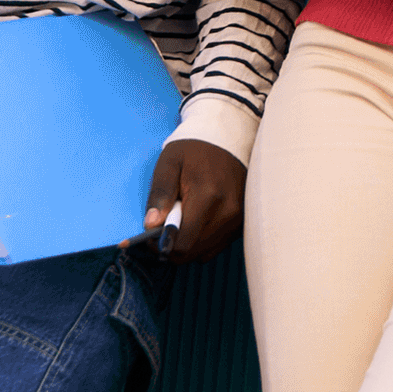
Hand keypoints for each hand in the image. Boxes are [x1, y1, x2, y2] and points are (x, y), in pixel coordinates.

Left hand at [142, 139, 248, 265]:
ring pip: (204, 252)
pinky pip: (216, 246)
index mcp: (207, 196)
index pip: (183, 242)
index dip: (162, 245)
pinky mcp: (241, 223)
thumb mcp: (169, 164)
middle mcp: (227, 212)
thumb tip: (151, 225)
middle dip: (173, 245)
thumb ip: (160, 194)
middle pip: (193, 251)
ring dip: (188, 244)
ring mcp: (238, 219)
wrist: (227, 139)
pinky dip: (201, 241)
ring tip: (182, 219)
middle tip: (164, 226)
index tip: (152, 235)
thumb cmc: (193, 150)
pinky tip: (197, 221)